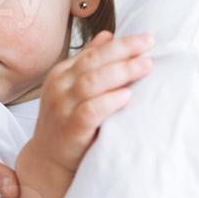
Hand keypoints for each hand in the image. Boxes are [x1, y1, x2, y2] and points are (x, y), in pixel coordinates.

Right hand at [27, 30, 155, 176]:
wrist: (48, 161)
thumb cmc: (67, 122)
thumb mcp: (74, 89)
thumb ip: (88, 63)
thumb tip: (108, 35)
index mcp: (62, 73)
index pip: (94, 52)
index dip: (121, 44)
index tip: (147, 38)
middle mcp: (59, 87)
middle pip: (94, 62)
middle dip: (124, 51)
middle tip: (150, 45)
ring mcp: (62, 108)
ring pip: (92, 82)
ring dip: (122, 72)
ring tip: (145, 66)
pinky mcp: (70, 129)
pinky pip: (90, 111)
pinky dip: (109, 101)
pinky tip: (127, 96)